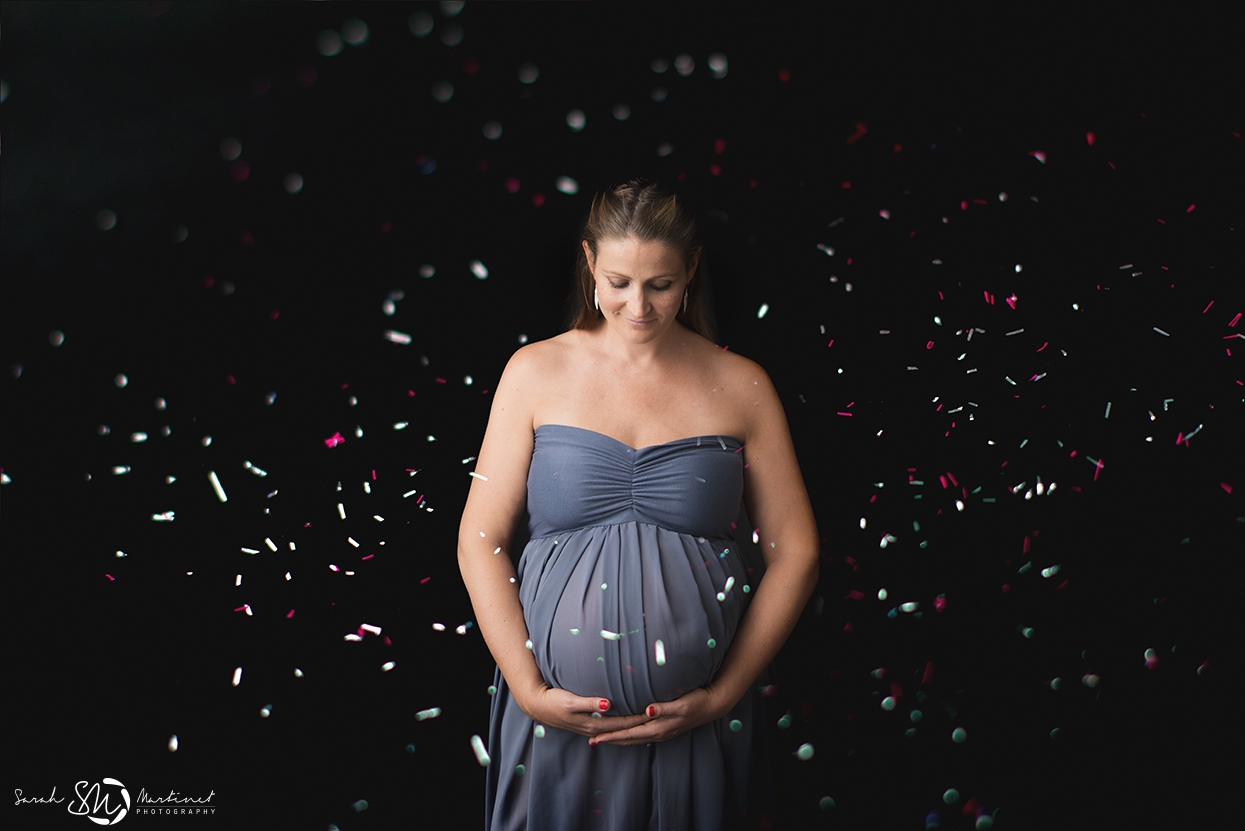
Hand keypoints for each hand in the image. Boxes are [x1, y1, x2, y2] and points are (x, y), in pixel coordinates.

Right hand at [516, 684, 653, 739]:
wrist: (538, 705)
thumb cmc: (554, 701)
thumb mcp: (571, 701)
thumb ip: (590, 703)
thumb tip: (608, 704)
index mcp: (593, 723)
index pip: (623, 723)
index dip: (639, 719)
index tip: (654, 714)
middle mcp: (594, 729)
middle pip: (623, 729)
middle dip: (640, 726)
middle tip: (659, 720)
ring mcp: (591, 728)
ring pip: (617, 731)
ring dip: (632, 729)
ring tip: (648, 725)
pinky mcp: (587, 724)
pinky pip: (610, 728)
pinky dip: (621, 727)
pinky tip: (626, 724)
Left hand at [588, 687, 725, 746]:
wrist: (711, 706)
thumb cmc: (696, 702)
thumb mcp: (680, 704)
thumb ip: (663, 708)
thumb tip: (647, 710)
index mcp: (658, 727)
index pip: (629, 733)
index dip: (612, 736)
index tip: (596, 738)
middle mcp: (658, 733)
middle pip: (629, 739)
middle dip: (610, 740)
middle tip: (592, 741)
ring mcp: (661, 732)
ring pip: (634, 739)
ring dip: (618, 739)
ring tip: (604, 739)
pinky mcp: (664, 728)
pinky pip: (641, 735)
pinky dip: (629, 735)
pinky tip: (626, 733)